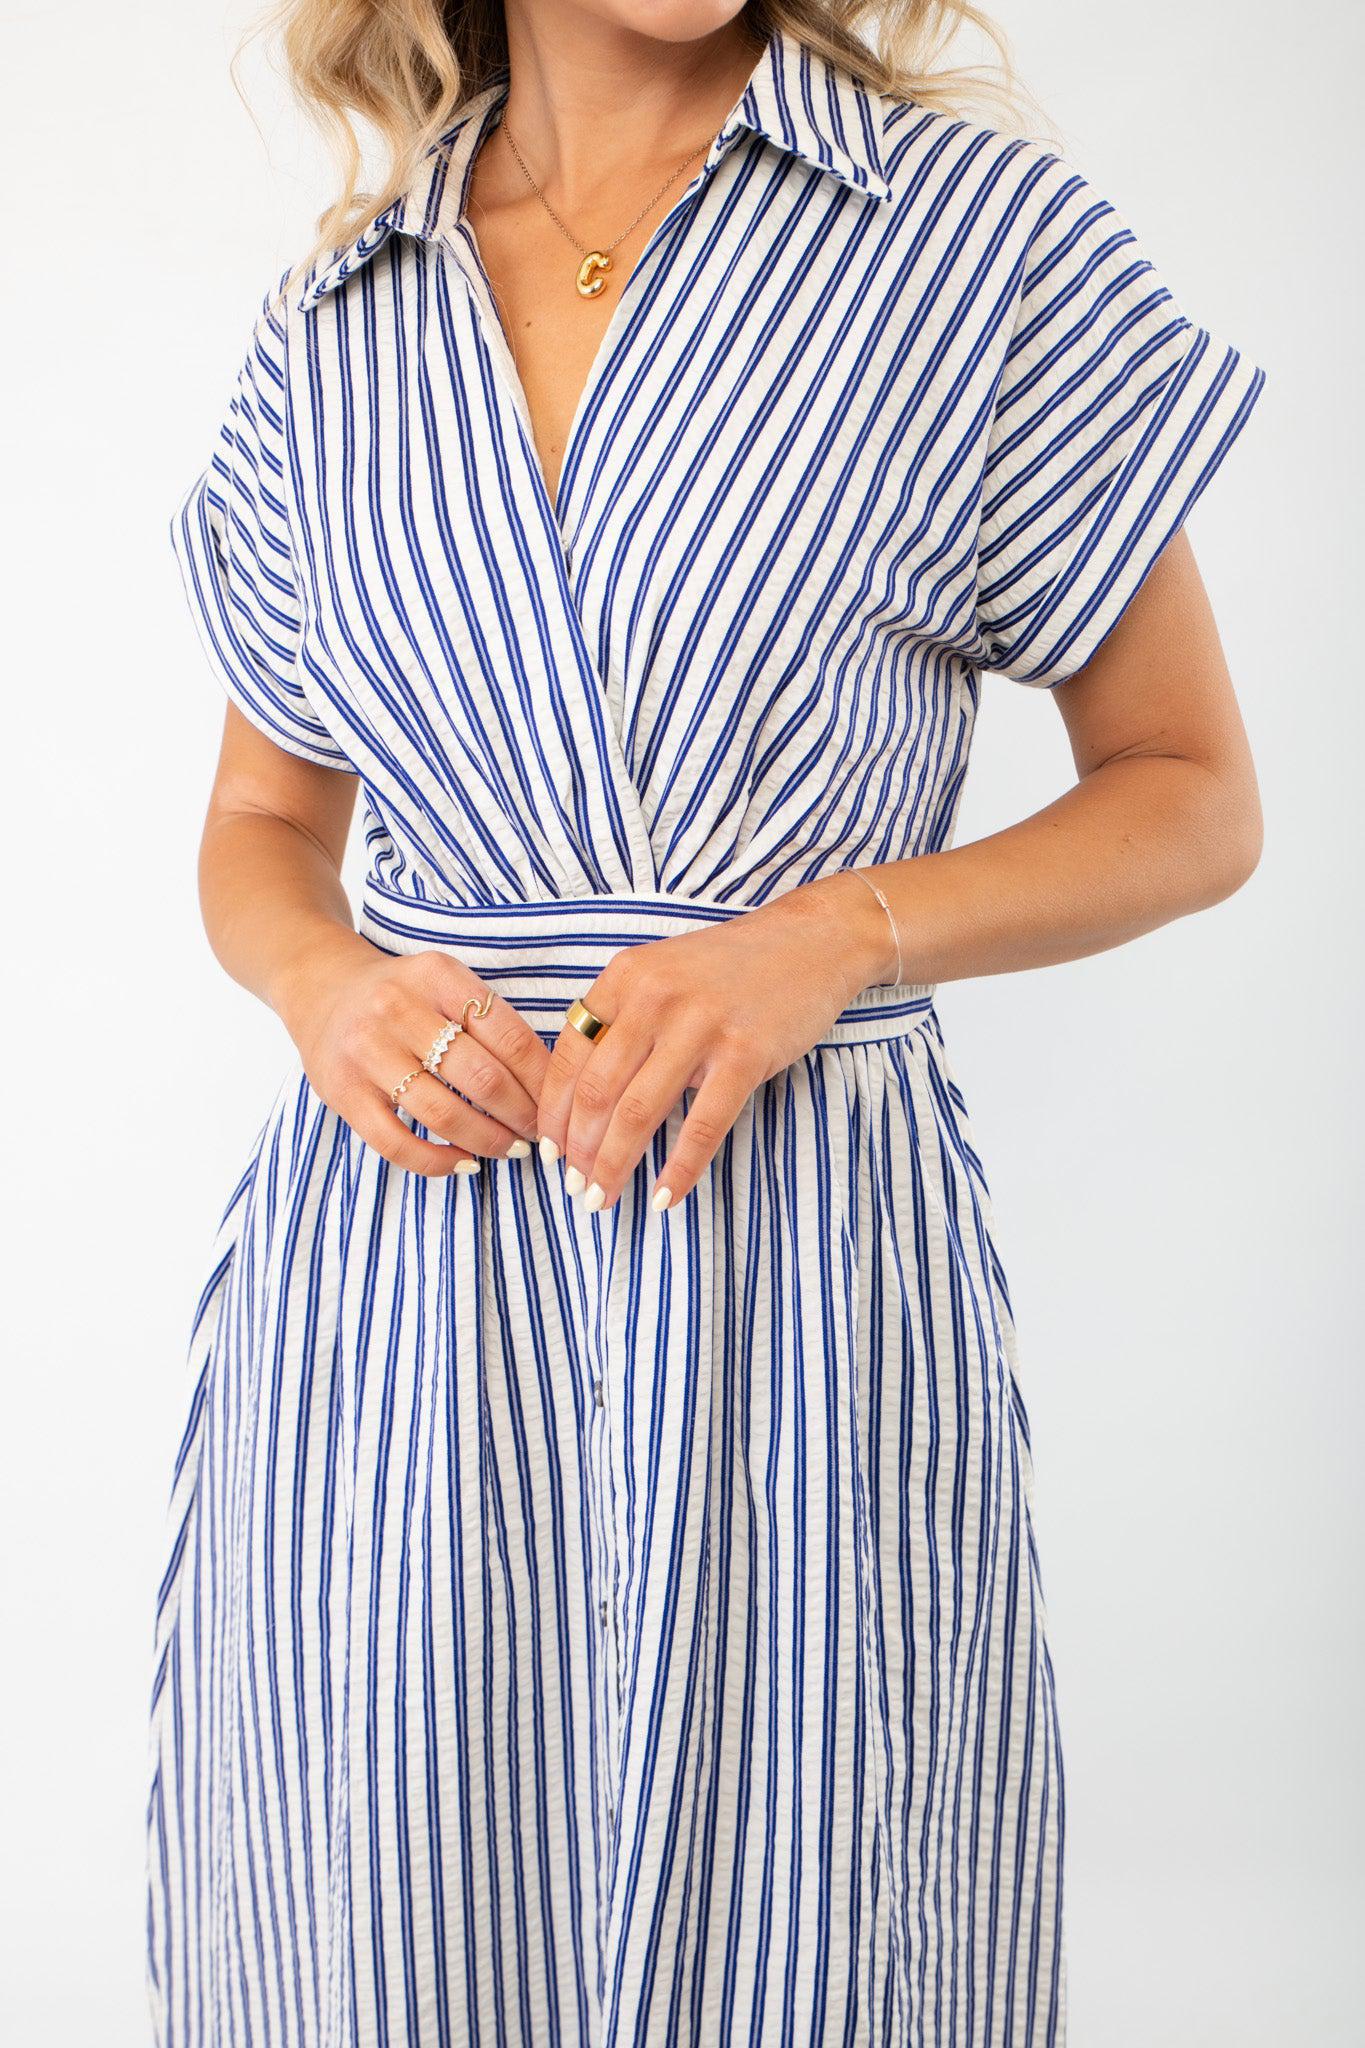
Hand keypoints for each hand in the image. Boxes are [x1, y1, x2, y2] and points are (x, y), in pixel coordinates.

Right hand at [276, 929, 550, 1176]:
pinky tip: (464, 1163)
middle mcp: (398, 1009)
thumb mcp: (445, 983)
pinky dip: (437, 1162)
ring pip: (442, 1114)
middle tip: (540, 1134)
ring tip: (510, 1149)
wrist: (321, 988)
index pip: (509, 1036)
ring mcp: (366, 1052)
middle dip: (522, 1115)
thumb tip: (550, 1083)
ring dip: (487, 1141)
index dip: (542, 1079)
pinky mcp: (342, 1091)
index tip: (559, 1104)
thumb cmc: (402, 994)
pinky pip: (395, 1143)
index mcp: (437, 976)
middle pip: (481, 1078)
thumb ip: (489, 1020)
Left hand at [535, 872, 894, 1210]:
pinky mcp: (745, 1053)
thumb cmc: (730, 967)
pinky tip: (665, 1197)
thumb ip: (622, 1021)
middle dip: (579, 1151)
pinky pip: (702, 1126)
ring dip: (615, 1166)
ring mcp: (701, 1025)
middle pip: (597, 1091)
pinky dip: (679, 1169)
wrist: (811, 941)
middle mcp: (654, 997)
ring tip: (604, 1200)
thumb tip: (583, 1100)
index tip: (550, 1151)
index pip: (569, 1057)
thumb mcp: (661, 974)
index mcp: (624, 976)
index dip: (553, 1112)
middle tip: (575, 1188)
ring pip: (640, 1113)